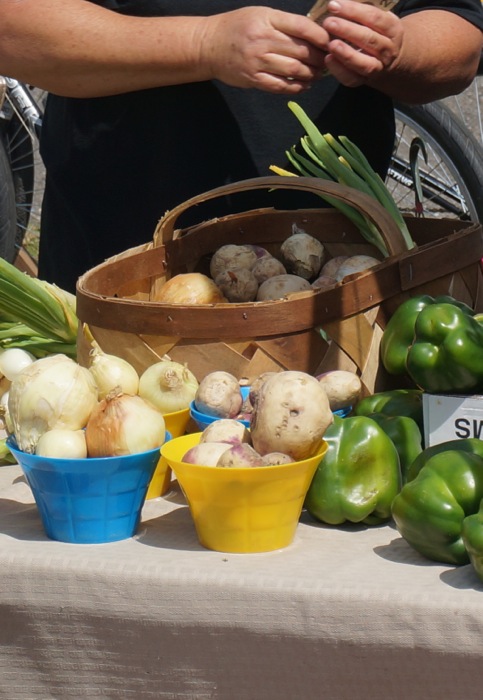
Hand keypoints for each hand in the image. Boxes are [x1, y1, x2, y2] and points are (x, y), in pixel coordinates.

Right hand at [200, 7, 329, 93]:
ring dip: (311, 74)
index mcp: (267, 19)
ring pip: (294, 69)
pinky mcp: (253, 79)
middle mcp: (263, 40)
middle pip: (301, 50)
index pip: (302, 26)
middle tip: (328, 61)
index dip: (320, 36)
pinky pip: (280, 86)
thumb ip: (284, 23)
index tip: (330, 41)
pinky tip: (304, 86)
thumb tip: (314, 33)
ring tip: (318, 74)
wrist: (209, 45)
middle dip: (319, 57)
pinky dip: (296, 87)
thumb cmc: (238, 27)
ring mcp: (258, 61)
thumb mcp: (260, 15)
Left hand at [321, 0, 403, 85]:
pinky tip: (328, 59)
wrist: (390, 59)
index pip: (374, 18)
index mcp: (392, 29)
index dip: (354, 11)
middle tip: (328, 23)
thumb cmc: (377, 32)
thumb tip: (339, 3)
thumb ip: (364, 11)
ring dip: (345, 53)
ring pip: (363, 62)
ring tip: (330, 43)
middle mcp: (388, 50)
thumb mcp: (378, 19)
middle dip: (347, 30)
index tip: (333, 5)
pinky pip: (352, 78)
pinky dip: (339, 70)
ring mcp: (378, 67)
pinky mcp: (364, 81)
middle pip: (369, 39)